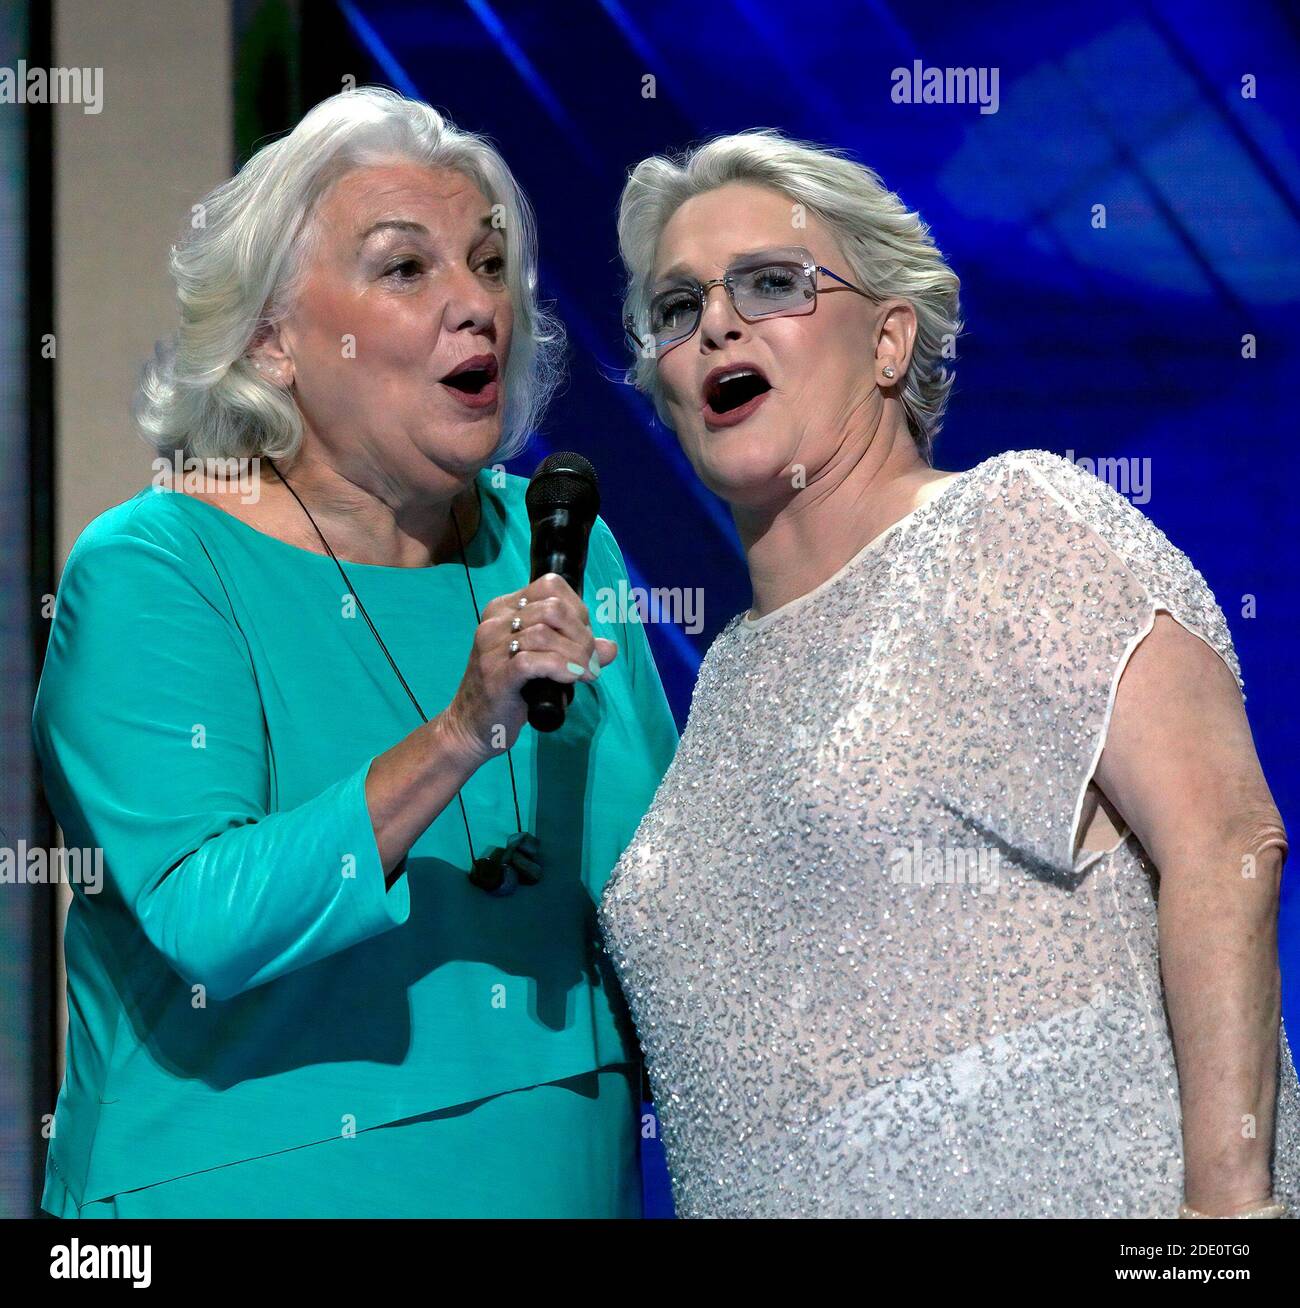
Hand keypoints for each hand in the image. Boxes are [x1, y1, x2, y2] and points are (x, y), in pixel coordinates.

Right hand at [440, 572, 617, 764]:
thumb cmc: (508, 691)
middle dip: (581, 635)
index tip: (582, 637)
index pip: (550, 586)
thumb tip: (611, 648)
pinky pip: (534, 661)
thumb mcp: (541, 663)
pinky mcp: (496, 675)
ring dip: (576, 654)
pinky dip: (561, 667)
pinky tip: (570, 679)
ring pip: (546, 633)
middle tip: (588, 660)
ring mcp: (492, 648)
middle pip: (553, 608)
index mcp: (503, 609)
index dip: (577, 609)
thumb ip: (574, 650)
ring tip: (583, 673)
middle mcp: (495, 622)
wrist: (470, 726)